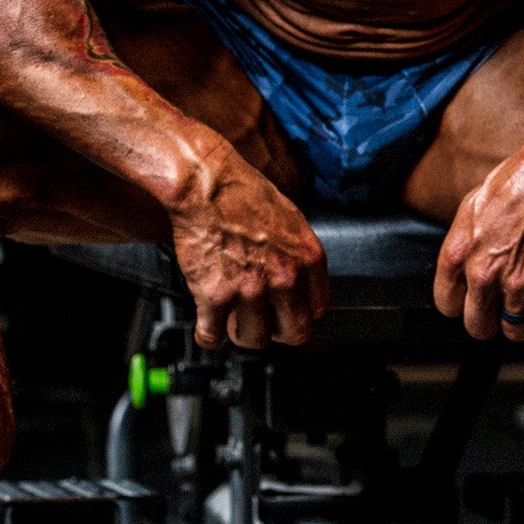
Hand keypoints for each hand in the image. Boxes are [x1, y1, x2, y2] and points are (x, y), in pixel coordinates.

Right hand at [168, 147, 328, 349]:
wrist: (207, 184)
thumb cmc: (243, 192)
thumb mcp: (290, 218)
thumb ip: (297, 253)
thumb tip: (298, 278)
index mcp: (308, 258)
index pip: (317, 308)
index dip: (299, 313)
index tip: (287, 312)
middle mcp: (285, 278)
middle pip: (294, 332)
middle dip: (278, 332)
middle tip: (264, 324)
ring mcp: (251, 290)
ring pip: (255, 339)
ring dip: (242, 333)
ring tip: (232, 321)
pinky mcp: (215, 296)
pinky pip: (213, 335)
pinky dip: (208, 335)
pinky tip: (207, 328)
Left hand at [433, 113, 523, 341]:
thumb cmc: (516, 184)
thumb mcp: (471, 209)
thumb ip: (464, 246)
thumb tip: (463, 268)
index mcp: (458, 254)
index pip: (447, 305)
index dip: (464, 305)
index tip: (476, 300)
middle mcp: (482, 274)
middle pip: (478, 327)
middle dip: (492, 321)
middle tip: (505, 307)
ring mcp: (517, 284)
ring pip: (515, 331)